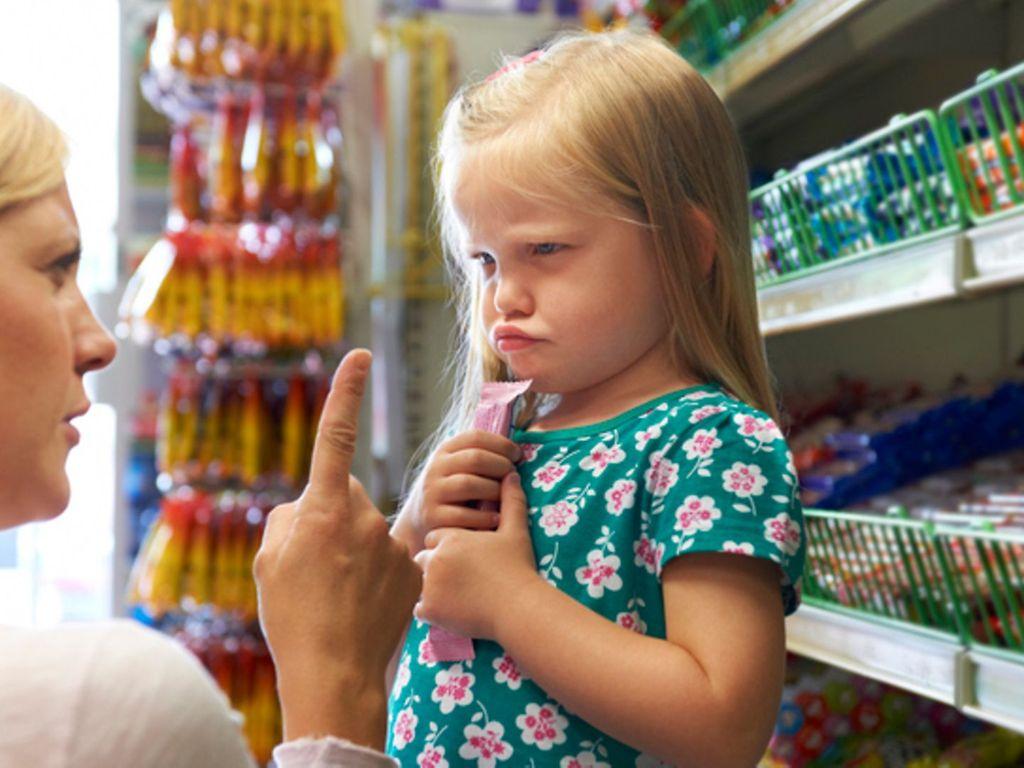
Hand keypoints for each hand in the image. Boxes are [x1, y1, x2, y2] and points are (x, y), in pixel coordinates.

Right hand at [254, 349, 421, 747]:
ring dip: (353, 548)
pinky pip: (390, 555)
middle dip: (331, 516)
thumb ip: (289, 518)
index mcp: (323, 509)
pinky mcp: (414, 566)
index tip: (360, 355)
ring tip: (338, 592)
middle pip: (345, 496)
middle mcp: (363, 516)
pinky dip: (377, 571)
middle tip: (316, 563)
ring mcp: (393, 542)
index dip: (347, 393)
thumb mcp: (270, 561)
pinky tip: (363, 602)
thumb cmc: (292, 615)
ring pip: (367, 529)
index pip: (336, 437)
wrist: (335, 671)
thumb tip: (309, 506)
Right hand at [395, 429, 520, 553]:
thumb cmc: (455, 490)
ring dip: (494, 490)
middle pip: (475, 458)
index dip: (501, 444)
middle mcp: (436, 468)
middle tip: (514, 476)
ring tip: (506, 498)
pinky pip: (463, 515)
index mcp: (445, 450)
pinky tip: (497, 519)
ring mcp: (432, 492)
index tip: (518, 455)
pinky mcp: (432, 517)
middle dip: (501, 466)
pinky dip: (484, 517)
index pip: (475, 437)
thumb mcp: (461, 467)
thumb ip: (482, 456)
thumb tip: (518, 452)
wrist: (422, 519)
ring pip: (469, 484)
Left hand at [413, 472, 542, 641]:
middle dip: (436, 567)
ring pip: (419, 583)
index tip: (464, 558)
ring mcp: (429, 585)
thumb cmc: (518, 567)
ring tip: (455, 595)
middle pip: (424, 559)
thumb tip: (511, 474)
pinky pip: (419, 608)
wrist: (518, 606)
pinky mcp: (429, 609)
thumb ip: (511, 500)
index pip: (436, 538)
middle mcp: (435, 558)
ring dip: (431, 588)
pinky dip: (432, 610)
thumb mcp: (515, 530)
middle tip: (459, 579)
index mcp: (450, 537)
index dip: (449, 547)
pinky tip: (451, 611)